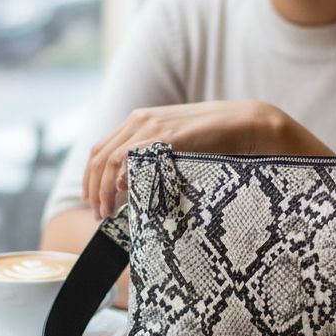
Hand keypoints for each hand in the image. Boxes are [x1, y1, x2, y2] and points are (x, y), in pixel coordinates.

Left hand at [82, 101, 331, 219]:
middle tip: (98, 214)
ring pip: (110, 159)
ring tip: (107, 212)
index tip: (94, 202)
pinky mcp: (168, 136)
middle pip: (99, 156)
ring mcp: (153, 126)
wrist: (244, 124)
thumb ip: (153, 159)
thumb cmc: (213, 141)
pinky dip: (123, 176)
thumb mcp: (175, 148)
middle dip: (93, 188)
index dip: (91, 179)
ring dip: (104, 189)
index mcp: (140, 121)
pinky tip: (126, 193)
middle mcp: (141, 120)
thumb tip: (132, 187)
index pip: (100, 150)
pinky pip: (134, 156)